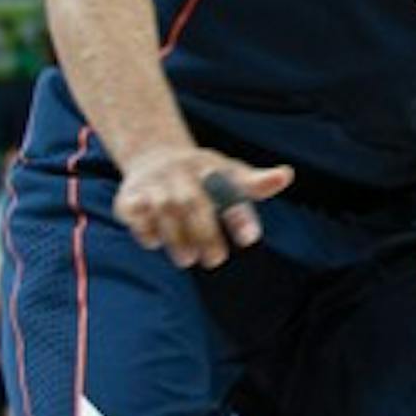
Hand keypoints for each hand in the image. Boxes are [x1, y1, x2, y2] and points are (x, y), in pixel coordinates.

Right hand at [114, 145, 294, 268]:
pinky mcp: (129, 195)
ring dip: (176, 236)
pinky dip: (144, 228)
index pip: (227, 188)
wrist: (154, 155)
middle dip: (205, 234)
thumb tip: (286, 174)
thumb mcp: (230, 174)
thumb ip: (257, 182)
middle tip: (216, 260)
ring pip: (163, 208)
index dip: (238, 213)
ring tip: (188, 259)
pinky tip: (155, 241)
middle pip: (193, 202)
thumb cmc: (202, 174)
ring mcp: (153, 181)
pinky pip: (133, 212)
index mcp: (208, 166)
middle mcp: (179, 170)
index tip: (252, 239)